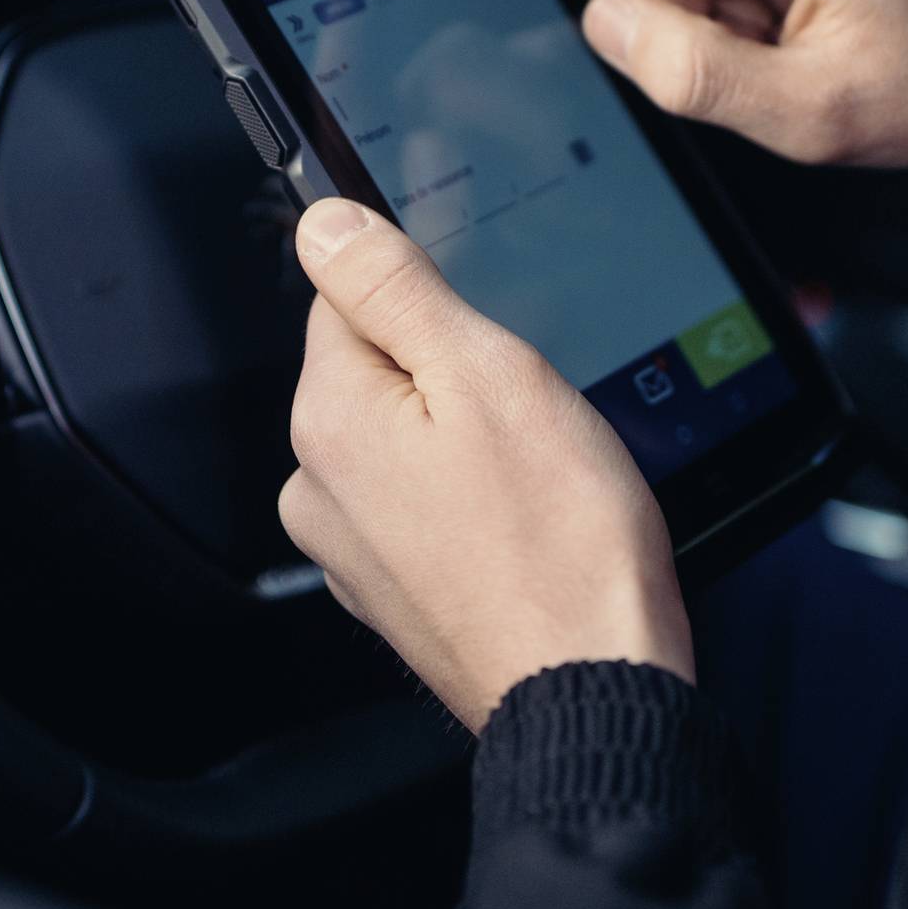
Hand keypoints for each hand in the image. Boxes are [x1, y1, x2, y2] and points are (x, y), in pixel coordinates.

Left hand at [277, 198, 690, 729]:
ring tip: (535, 475)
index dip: (427, 294)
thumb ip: (395, 288)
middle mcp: (318, 484)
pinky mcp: (394, 591)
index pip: (347, 295)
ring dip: (465, 437)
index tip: (482, 323)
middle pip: (378, 369)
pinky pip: (424, 506)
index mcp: (330, 416)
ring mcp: (352, 548)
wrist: (589, 685)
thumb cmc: (558, 542)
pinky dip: (470, 500)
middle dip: (452, 371)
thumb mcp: (488, 372)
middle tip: (528, 411)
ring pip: (407, 439)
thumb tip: (324, 223)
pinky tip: (524, 521)